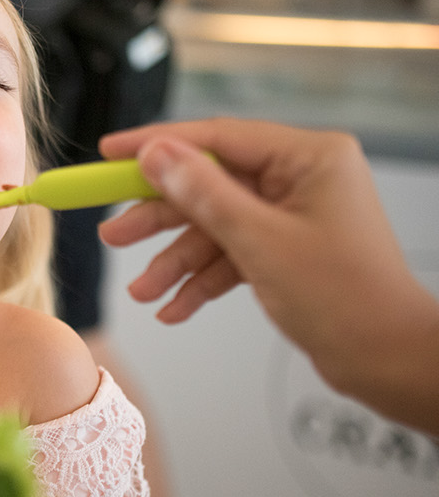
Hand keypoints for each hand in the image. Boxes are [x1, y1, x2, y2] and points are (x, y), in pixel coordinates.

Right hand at [97, 117, 438, 429]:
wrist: (387, 360)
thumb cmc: (346, 300)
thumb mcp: (260, 241)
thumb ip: (203, 194)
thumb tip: (157, 155)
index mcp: (308, 158)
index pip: (216, 136)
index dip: (157, 145)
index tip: (110, 152)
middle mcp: (300, 179)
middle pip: (208, 183)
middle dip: (159, 216)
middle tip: (113, 233)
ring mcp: (292, 215)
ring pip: (213, 225)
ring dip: (175, 260)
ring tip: (142, 290)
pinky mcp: (285, 249)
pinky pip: (229, 253)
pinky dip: (201, 280)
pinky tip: (174, 308)